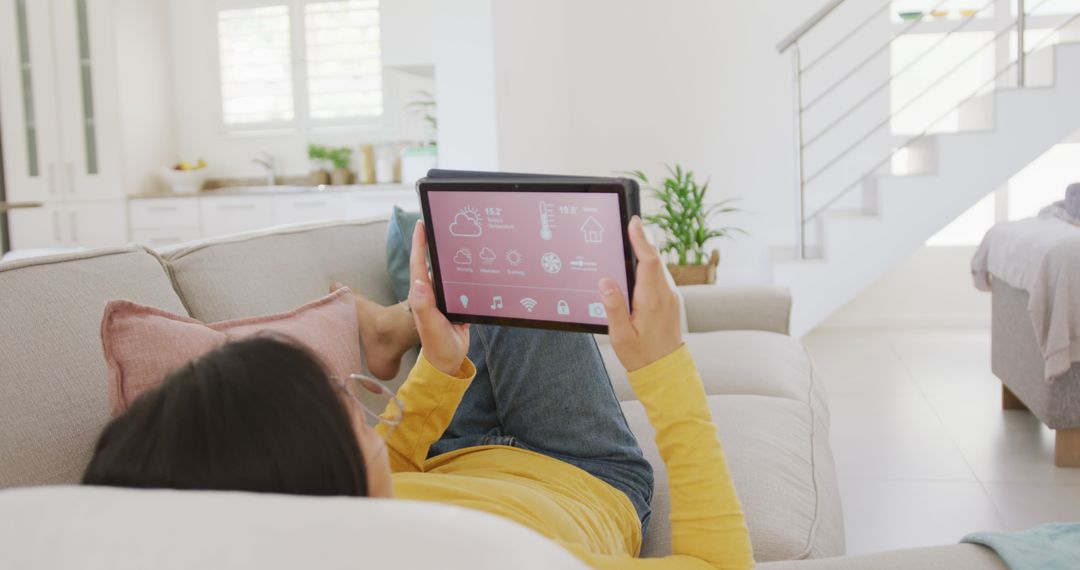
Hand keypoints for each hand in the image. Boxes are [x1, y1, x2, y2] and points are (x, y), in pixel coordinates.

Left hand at [408, 221, 469, 375]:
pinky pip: (462, 286)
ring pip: (449, 274)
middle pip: (434, 264)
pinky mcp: (457, 305)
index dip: (420, 244)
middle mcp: (433, 294)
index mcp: (424, 295)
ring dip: (454, 259)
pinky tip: (475, 267)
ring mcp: (445, 299)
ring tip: (462, 239)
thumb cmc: (437, 345)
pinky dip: (467, 276)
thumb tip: (420, 282)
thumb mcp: (430, 326)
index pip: (420, 264)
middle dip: (436, 244)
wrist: (449, 361)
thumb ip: (425, 306)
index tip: (421, 225)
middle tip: (443, 224)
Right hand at [598, 216, 682, 371]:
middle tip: (630, 224)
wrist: (666, 372)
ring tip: (631, 240)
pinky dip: (650, 266)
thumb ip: (613, 307)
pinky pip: (661, 277)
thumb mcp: (620, 335)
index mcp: (652, 300)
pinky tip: (638, 267)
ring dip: (647, 253)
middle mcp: (666, 295)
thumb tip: (606, 282)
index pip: (649, 261)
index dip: (641, 239)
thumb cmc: (641, 356)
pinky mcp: (671, 302)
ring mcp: (671, 297)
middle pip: (656, 259)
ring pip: (659, 267)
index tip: (634, 222)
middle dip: (643, 240)